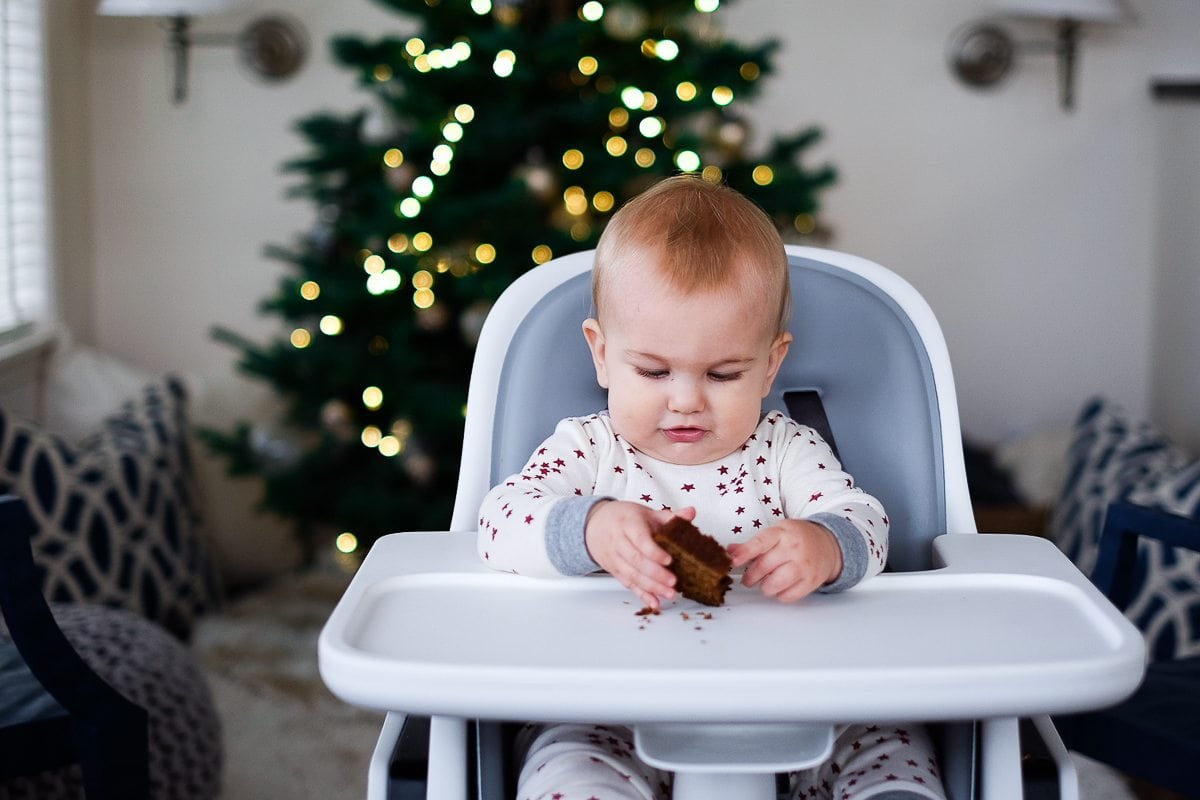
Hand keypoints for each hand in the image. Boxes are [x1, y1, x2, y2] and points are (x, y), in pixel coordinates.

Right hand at [585, 502, 696, 608]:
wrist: (597, 524)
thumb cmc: (625, 518)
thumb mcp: (646, 513)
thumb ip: (670, 516)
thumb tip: (691, 513)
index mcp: (629, 524)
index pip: (640, 539)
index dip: (654, 551)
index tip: (669, 560)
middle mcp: (619, 541)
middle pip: (636, 560)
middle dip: (655, 573)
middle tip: (673, 581)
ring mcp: (615, 558)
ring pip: (631, 575)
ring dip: (651, 587)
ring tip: (669, 593)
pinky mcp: (614, 571)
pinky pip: (628, 584)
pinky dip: (642, 595)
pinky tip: (654, 602)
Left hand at [727, 519, 842, 602]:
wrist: (828, 544)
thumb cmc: (797, 538)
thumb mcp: (776, 532)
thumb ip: (753, 544)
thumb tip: (729, 551)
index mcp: (782, 533)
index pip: (760, 543)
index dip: (744, 553)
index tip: (732, 561)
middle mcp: (794, 548)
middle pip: (764, 567)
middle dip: (751, 576)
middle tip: (749, 578)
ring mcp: (804, 566)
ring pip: (774, 584)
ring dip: (765, 587)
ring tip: (766, 583)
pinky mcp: (811, 581)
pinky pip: (787, 596)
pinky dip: (780, 595)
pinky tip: (781, 587)